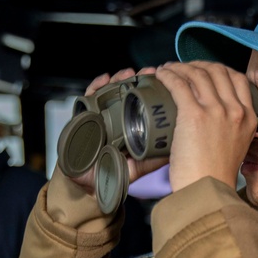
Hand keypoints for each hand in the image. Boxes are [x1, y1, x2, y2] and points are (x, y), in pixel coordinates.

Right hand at [66, 68, 167, 195]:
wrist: (87, 185)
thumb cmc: (111, 173)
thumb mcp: (138, 166)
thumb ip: (154, 159)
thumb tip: (174, 149)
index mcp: (129, 125)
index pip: (140, 102)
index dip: (149, 90)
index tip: (159, 80)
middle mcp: (114, 117)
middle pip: (125, 92)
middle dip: (135, 80)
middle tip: (145, 73)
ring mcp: (99, 116)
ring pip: (109, 91)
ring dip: (119, 79)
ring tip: (128, 74)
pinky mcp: (83, 117)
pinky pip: (87, 97)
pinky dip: (95, 86)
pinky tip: (104, 79)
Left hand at [153, 61, 256, 192]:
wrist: (208, 192)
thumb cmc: (215, 178)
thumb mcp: (236, 149)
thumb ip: (231, 131)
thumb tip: (216, 123)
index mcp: (248, 118)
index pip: (238, 79)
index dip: (218, 70)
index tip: (204, 71)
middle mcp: (235, 110)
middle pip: (218, 71)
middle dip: (198, 65)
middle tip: (183, 68)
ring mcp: (217, 111)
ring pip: (198, 74)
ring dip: (180, 67)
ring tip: (168, 70)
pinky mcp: (194, 115)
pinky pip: (180, 85)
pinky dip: (169, 76)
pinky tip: (161, 75)